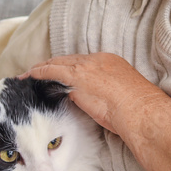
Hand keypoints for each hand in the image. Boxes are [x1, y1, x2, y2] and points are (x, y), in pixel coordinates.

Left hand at [22, 53, 169, 135]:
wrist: (140, 110)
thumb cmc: (137, 110)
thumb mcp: (124, 96)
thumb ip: (110, 94)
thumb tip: (102, 103)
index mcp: (111, 62)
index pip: (84, 62)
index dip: (70, 67)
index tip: (62, 73)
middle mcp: (97, 60)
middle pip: (69, 59)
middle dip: (53, 64)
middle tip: (39, 70)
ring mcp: (86, 67)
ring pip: (57, 63)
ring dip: (42, 68)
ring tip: (30, 74)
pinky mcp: (75, 77)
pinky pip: (50, 70)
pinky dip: (38, 72)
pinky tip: (29, 76)